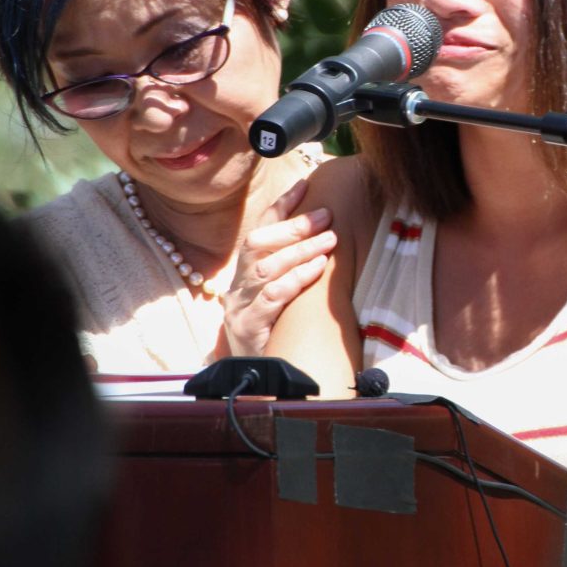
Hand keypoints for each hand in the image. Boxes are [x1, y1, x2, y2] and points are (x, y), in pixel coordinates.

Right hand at [220, 178, 337, 356]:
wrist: (256, 382)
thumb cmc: (276, 334)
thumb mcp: (282, 299)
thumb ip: (294, 271)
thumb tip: (327, 236)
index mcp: (244, 275)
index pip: (260, 230)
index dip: (281, 207)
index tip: (304, 185)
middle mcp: (237, 286)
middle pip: (258, 244)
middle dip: (292, 226)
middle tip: (325, 215)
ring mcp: (239, 307)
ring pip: (266, 267)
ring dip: (300, 250)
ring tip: (330, 240)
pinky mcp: (248, 327)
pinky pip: (272, 296)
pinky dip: (296, 278)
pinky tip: (318, 269)